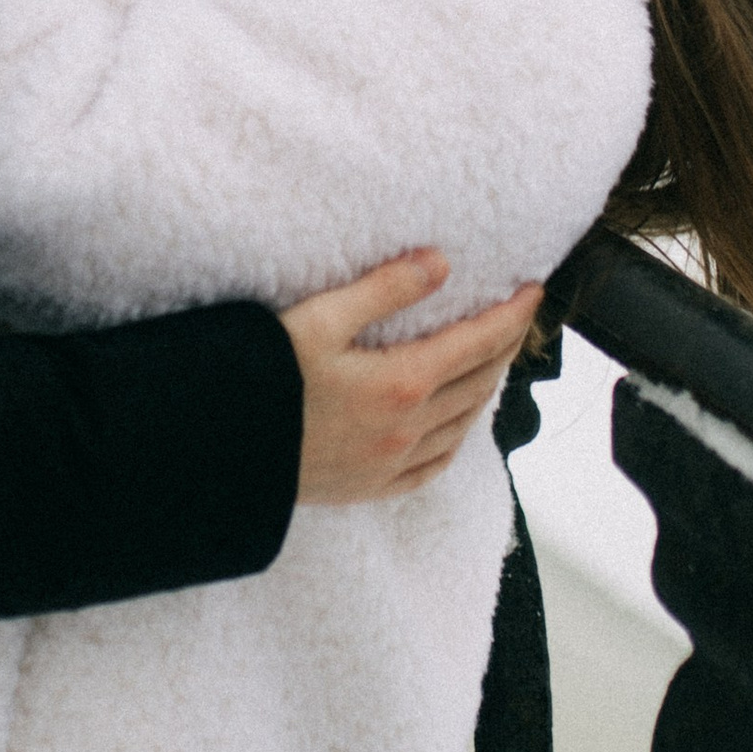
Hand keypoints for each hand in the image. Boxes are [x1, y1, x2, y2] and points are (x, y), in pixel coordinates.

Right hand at [281, 256, 545, 502]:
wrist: (219, 450)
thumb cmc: (262, 378)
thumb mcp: (319, 319)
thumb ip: (384, 289)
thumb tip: (440, 264)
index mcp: (401, 381)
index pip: (478, 342)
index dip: (512, 316)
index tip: (533, 293)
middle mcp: (407, 428)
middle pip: (480, 383)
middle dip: (505, 347)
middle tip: (517, 320)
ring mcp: (391, 463)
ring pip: (463, 425)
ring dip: (486, 390)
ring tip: (493, 362)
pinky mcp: (369, 487)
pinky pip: (434, 466)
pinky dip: (457, 440)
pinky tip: (455, 427)